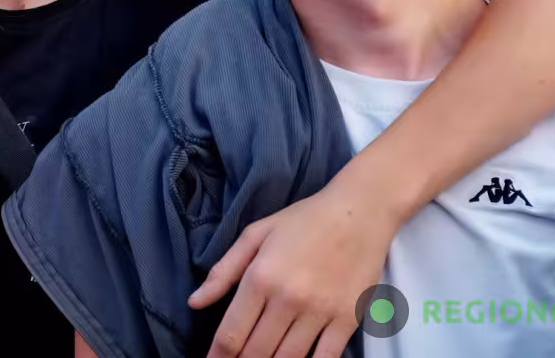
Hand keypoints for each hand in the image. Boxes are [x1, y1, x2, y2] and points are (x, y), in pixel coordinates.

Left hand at [189, 185, 395, 357]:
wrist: (359, 211)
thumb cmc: (304, 221)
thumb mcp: (256, 235)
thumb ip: (223, 271)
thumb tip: (194, 302)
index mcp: (260, 277)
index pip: (231, 334)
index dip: (217, 357)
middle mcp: (288, 298)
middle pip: (256, 353)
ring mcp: (320, 312)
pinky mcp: (347, 320)